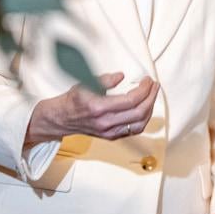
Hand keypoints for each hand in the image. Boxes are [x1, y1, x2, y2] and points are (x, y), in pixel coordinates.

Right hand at [25, 72, 156, 143]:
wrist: (61, 119)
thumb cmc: (72, 100)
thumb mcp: (85, 83)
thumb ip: (105, 80)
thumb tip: (121, 76)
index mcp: (99, 108)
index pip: (131, 100)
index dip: (144, 89)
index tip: (148, 80)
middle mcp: (105, 123)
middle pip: (139, 113)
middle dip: (151, 98)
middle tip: (154, 86)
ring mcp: (109, 132)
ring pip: (139, 124)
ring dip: (150, 109)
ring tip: (152, 96)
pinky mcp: (111, 137)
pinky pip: (133, 130)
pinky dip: (143, 119)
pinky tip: (144, 108)